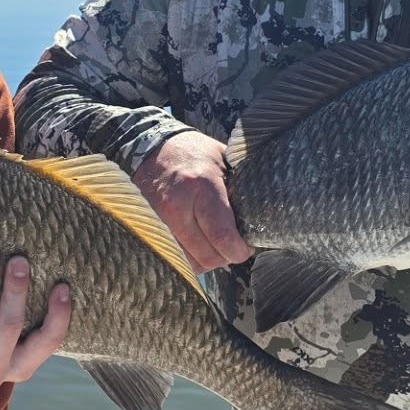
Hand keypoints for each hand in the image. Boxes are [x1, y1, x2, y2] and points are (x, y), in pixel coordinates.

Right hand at [132, 131, 253, 273]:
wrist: (150, 147)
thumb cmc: (193, 153)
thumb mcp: (223, 161)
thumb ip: (240, 188)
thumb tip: (262, 216)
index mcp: (201, 187)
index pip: (222, 236)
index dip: (238, 251)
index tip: (245, 248)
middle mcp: (176, 206)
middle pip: (206, 256)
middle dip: (225, 257)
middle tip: (233, 248)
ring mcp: (158, 220)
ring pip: (189, 262)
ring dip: (206, 260)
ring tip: (215, 246)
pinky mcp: (148, 228)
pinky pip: (172, 257)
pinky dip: (188, 257)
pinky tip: (196, 245)